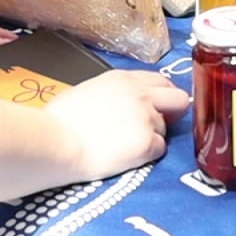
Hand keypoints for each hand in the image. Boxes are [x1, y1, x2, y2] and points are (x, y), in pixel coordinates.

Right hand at [44, 70, 190, 178]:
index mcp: (123, 78)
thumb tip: (114, 103)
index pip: (159, 80)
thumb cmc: (59, 121)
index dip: (159, 96)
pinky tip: (127, 157)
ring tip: (124, 146)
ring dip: (152, 137)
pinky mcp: (147, 142)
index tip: (153, 108)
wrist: (57, 142)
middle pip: (178, 98)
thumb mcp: (86, 91)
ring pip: (165, 128)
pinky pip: (159, 149)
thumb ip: (111, 93)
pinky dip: (147, 155)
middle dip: (172, 113)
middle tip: (156, 127)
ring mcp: (146, 117)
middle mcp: (140, 93)